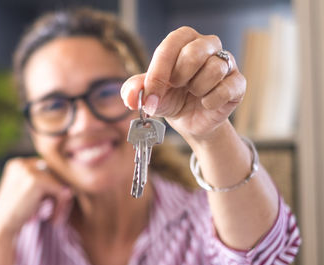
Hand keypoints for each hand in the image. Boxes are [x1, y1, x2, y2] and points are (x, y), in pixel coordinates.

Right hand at [0, 158, 72, 236]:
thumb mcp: (26, 191)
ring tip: (55, 217)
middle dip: (58, 191)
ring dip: (61, 200)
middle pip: (53, 173)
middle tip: (57, 211)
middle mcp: (21, 163)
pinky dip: (61, 205)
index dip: (52, 186)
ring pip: (58, 181)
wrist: (0, 228)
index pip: (46, 168)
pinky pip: (61, 190)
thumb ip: (41, 181)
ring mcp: (28, 170)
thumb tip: (69, 184)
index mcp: (16, 163)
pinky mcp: (36, 180)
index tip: (52, 204)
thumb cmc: (15, 213)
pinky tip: (54, 219)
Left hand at [121, 26, 245, 140]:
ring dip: (197, 89)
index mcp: (183, 41)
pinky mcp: (238, 83)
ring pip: (214, 69)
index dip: (159, 72)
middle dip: (180, 76)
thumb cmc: (169, 98)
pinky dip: (211, 101)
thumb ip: (135, 90)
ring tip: (193, 94)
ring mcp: (226, 63)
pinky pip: (227, 88)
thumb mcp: (149, 94)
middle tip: (177, 87)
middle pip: (196, 51)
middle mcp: (207, 45)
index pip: (171, 45)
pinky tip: (206, 103)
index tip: (151, 95)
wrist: (190, 120)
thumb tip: (131, 98)